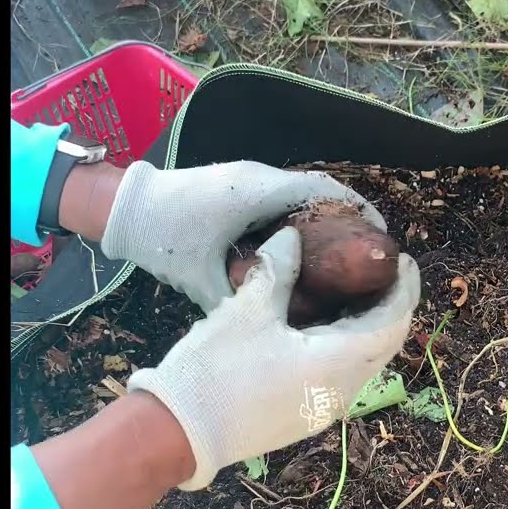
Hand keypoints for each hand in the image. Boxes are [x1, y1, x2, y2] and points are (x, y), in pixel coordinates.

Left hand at [101, 160, 385, 312]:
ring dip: (326, 215)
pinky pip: (283, 196)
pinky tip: (308, 248)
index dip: (359, 211)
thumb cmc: (165, 240)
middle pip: (320, 189)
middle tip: (370, 252)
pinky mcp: (238, 184)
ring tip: (347, 252)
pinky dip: (303, 216)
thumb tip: (276, 331)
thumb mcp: (204, 280)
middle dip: (349, 217)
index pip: (325, 191)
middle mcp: (259, 177)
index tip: (381, 237)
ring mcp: (248, 177)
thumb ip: (242, 302)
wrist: (126, 209)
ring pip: (302, 191)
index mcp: (258, 193)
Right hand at [125, 227, 419, 489]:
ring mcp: (323, 411)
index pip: (391, 324)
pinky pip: (342, 379)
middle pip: (383, 346)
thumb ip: (278, 271)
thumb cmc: (217, 370)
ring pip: (364, 365)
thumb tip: (292, 238)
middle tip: (382, 275)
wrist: (180, 435)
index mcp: (337, 364)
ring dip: (368, 330)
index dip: (403, 291)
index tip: (403, 263)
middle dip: (390, 309)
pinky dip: (346, 349)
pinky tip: (325, 329)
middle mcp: (341, 393)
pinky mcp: (305, 419)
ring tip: (355, 296)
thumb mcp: (247, 311)